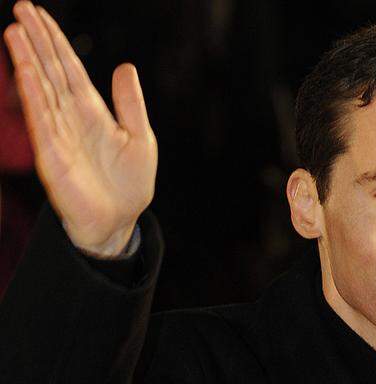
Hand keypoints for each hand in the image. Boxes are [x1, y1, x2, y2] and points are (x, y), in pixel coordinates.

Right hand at [3, 1, 157, 258]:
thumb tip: (125, 65)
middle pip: (50, 72)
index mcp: (92, 111)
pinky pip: (41, 120)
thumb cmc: (130, 183)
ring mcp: (59, 135)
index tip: (40, 14)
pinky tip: (25, 70)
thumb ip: (131, 103)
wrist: (120, 221)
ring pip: (41, 90)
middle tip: (22, 8)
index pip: (69, 69)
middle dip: (37, 41)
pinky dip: (33, 94)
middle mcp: (71, 118)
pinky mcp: (52, 156)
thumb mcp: (140, 136)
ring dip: (28, 61)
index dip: (56, 42)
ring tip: (15, 29)